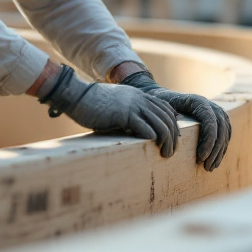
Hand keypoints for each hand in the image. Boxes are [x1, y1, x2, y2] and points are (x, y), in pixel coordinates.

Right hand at [38, 65, 178, 156]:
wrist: (77, 96)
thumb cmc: (93, 105)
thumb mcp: (116, 106)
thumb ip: (128, 113)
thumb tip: (134, 128)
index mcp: (139, 96)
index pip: (165, 109)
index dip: (173, 125)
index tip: (174, 139)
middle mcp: (140, 99)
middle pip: (167, 118)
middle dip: (173, 137)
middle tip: (171, 152)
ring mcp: (133, 106)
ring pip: (160, 124)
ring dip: (166, 142)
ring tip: (165, 155)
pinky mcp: (123, 114)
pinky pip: (144, 127)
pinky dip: (152, 137)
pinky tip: (152, 147)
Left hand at [120, 70, 230, 170]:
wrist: (163, 97)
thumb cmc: (159, 105)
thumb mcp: (161, 109)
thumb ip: (169, 119)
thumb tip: (175, 136)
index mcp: (198, 101)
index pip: (211, 121)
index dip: (209, 140)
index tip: (200, 157)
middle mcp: (210, 105)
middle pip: (221, 128)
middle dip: (215, 149)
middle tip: (206, 166)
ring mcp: (216, 111)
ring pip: (225, 132)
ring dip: (219, 152)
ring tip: (209, 168)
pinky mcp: (217, 120)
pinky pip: (225, 134)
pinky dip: (221, 149)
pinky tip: (214, 162)